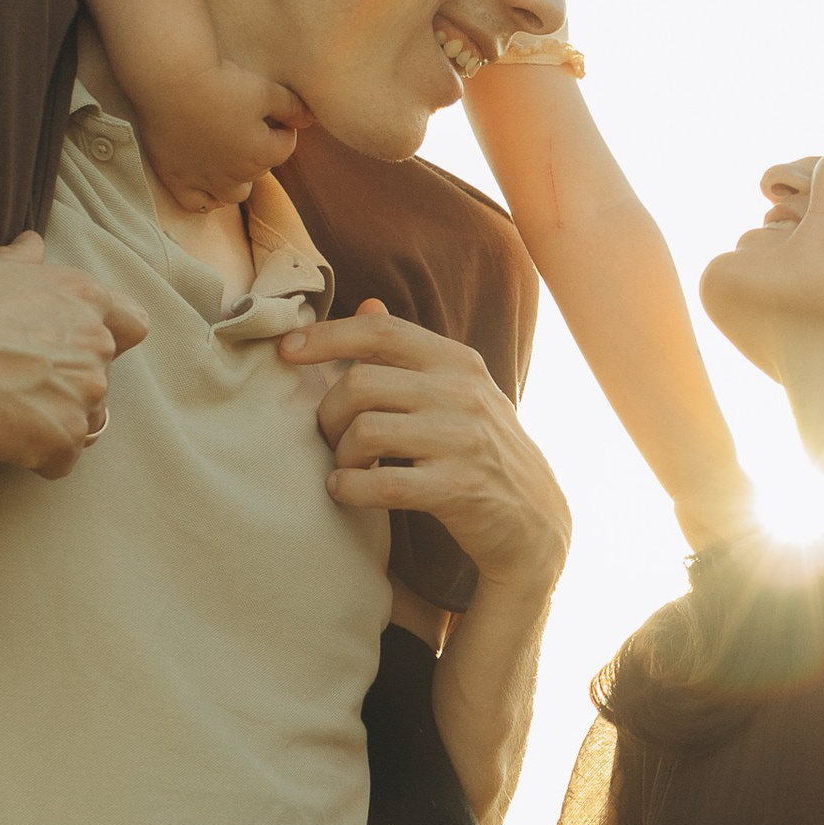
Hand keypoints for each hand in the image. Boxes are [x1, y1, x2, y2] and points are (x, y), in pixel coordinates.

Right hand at [0, 234, 143, 480]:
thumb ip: (15, 263)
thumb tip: (32, 246)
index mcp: (80, 295)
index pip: (132, 324)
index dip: (107, 341)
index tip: (71, 351)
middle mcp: (94, 343)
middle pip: (102, 379)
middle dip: (66, 386)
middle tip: (13, 385)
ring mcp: (83, 394)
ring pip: (84, 422)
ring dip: (51, 423)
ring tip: (1, 412)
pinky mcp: (62, 439)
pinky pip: (58, 460)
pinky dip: (32, 457)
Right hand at [129, 58, 306, 213]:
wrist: (171, 80)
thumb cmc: (221, 81)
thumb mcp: (266, 89)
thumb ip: (292, 108)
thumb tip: (310, 119)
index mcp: (261, 153)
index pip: (285, 147)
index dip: (284, 129)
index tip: (275, 114)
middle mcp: (236, 174)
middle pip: (259, 170)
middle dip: (260, 150)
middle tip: (248, 125)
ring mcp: (205, 180)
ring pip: (233, 194)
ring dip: (239, 180)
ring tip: (232, 157)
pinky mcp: (176, 178)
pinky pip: (197, 204)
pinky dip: (206, 198)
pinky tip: (207, 185)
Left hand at [295, 302, 571, 594]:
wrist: (535, 522)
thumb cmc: (483, 453)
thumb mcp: (460, 393)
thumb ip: (412, 353)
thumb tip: (367, 302)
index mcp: (458, 362)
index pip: (381, 332)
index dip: (326, 336)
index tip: (288, 349)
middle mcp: (464, 393)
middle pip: (361, 383)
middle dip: (328, 413)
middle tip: (328, 438)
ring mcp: (464, 441)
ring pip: (367, 431)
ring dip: (341, 454)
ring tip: (345, 468)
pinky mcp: (460, 489)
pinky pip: (383, 484)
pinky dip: (350, 488)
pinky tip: (345, 491)